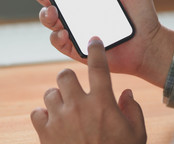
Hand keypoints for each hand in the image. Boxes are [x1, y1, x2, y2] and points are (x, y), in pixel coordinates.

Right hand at [29, 0, 173, 86]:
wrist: (149, 45)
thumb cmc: (142, 16)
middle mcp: (77, 13)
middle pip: (50, 2)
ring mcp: (75, 31)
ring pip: (51, 22)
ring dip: (46, 15)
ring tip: (52, 11)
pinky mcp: (77, 49)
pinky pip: (60, 43)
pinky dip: (57, 37)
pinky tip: (64, 32)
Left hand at [31, 37, 146, 143]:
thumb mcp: (136, 135)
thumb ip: (132, 110)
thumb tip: (126, 92)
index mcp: (103, 103)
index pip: (98, 67)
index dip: (96, 50)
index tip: (93, 40)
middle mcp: (79, 106)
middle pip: (64, 74)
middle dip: (68, 79)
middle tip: (73, 90)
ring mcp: (60, 119)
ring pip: (50, 93)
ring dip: (56, 100)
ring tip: (65, 112)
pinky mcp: (45, 133)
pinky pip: (37, 113)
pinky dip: (43, 116)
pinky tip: (52, 124)